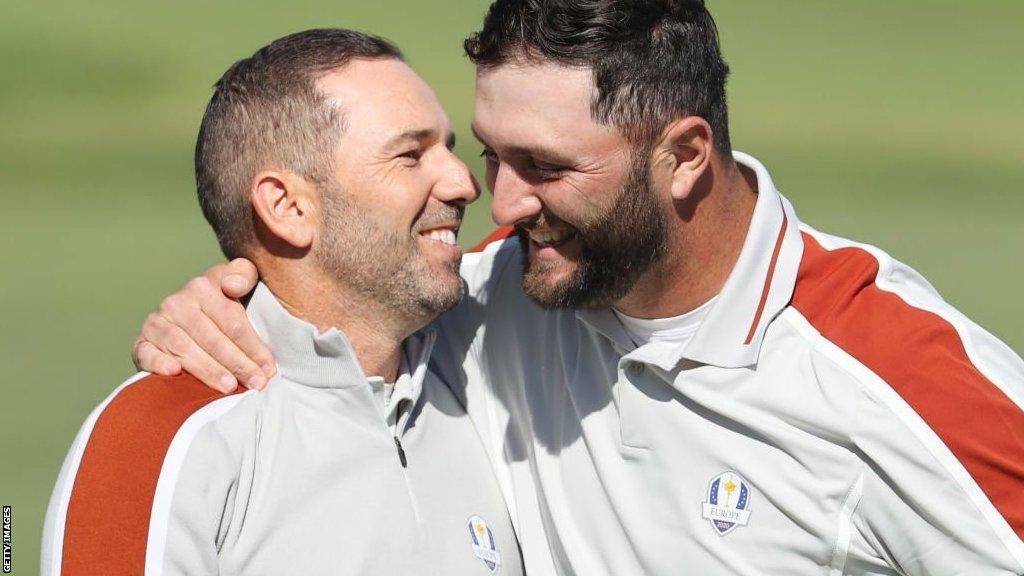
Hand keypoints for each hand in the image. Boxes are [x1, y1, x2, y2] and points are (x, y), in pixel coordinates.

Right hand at [131, 258, 274, 392]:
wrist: (189, 315)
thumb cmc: (224, 304)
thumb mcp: (240, 282)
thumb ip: (244, 275)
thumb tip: (232, 286)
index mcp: (203, 287)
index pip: (231, 320)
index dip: (252, 346)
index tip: (268, 367)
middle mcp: (177, 303)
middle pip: (211, 338)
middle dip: (237, 363)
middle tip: (255, 383)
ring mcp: (157, 323)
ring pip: (184, 348)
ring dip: (208, 369)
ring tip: (229, 387)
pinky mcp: (141, 342)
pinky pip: (147, 353)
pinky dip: (159, 363)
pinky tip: (175, 373)